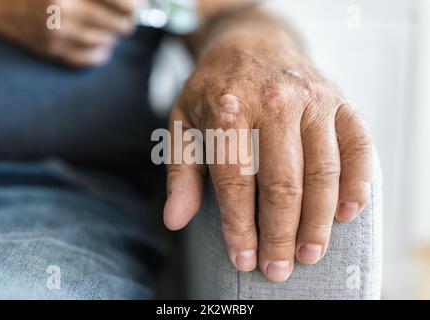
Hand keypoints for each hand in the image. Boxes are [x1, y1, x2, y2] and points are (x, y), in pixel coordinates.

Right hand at [0, 0, 140, 66]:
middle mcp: (67, 10)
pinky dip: (100, 49)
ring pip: (110, 41)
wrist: (1, 4)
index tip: (135, 6)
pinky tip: (94, 39)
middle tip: (122, 16)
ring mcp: (61, 34)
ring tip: (101, 23)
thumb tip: (134, 3)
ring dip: (110, 33)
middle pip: (122, 25)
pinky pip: (95, 58)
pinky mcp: (56, 51)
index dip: (135, 5)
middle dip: (125, 20)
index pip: (125, 4)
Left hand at [164, 30, 371, 281]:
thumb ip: (181, 172)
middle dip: (280, 234)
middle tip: (278, 269)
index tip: (244, 259)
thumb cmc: (214, 90)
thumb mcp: (183, 123)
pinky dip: (358, 183)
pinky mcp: (339, 101)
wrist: (251, 44)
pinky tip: (349, 214)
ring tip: (309, 253)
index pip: (236, 183)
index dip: (240, 228)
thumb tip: (174, 220)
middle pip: (282, 184)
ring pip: (322, 172)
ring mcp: (312, 100)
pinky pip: (358, 146)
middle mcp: (274, 101)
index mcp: (228, 109)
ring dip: (318, 221)